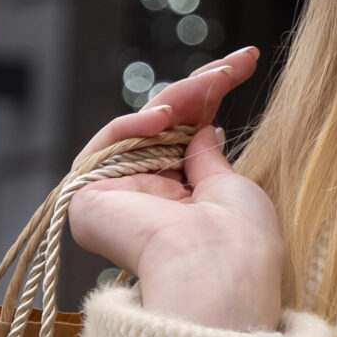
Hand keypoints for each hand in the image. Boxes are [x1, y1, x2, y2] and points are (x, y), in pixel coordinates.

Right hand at [67, 47, 285, 331]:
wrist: (217, 277)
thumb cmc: (239, 243)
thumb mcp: (231, 186)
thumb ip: (208, 155)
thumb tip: (204, 125)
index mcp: (187, 201)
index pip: (191, 134)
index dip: (213, 95)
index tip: (247, 60)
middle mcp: (151, 199)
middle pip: (163, 127)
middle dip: (199, 90)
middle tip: (235, 66)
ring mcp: (120, 198)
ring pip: (138, 129)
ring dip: (176, 100)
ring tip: (210, 85)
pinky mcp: (89, 202)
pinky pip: (107, 146)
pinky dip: (134, 125)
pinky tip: (166, 115)